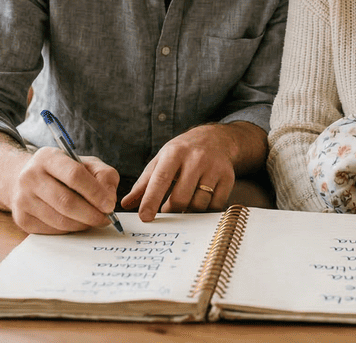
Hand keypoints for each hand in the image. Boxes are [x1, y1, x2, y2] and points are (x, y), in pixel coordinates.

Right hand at [8, 146, 120, 234]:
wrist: (26, 179)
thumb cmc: (63, 172)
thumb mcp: (85, 163)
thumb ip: (104, 175)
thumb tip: (109, 199)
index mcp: (48, 157)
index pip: (74, 175)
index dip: (95, 192)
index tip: (109, 205)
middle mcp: (30, 177)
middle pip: (66, 202)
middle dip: (91, 214)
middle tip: (106, 219)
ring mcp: (23, 199)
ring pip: (60, 220)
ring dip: (82, 224)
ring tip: (93, 220)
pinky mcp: (22, 219)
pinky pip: (52, 230)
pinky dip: (69, 230)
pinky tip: (75, 222)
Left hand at [121, 121, 265, 221]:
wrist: (216, 139)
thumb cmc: (182, 152)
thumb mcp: (161, 161)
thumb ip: (143, 183)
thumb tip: (126, 204)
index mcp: (175, 153)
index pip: (161, 179)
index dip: (151, 200)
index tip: (144, 217)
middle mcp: (196, 158)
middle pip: (181, 197)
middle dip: (171, 209)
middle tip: (167, 209)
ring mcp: (214, 168)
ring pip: (199, 204)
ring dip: (189, 210)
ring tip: (185, 201)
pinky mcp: (228, 177)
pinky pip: (215, 205)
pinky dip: (205, 209)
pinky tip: (200, 199)